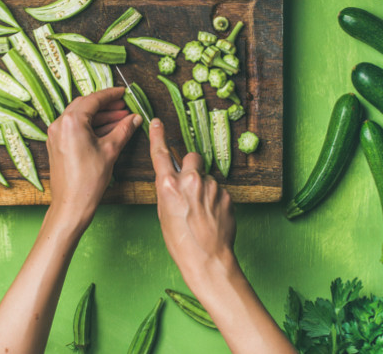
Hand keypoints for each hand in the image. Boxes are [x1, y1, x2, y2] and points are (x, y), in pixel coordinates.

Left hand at [46, 87, 141, 230]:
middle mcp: (59, 124)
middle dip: (106, 106)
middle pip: (85, 105)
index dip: (111, 95)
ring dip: (100, 117)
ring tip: (121, 119)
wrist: (71, 204)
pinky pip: (74, 128)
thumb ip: (123, 130)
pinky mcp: (56, 144)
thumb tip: (134, 118)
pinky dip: (91, 127)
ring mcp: (56, 135)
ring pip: (80, 117)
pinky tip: (108, 130)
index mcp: (71, 121)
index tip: (123, 93)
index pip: (94, 99)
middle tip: (124, 107)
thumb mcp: (110, 150)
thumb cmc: (88, 180)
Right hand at [149, 117, 236, 289]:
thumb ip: (168, 191)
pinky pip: (218, 190)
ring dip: (204, 187)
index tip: (157, 122)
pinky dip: (215, 199)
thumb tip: (173, 181)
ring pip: (206, 177)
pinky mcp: (226, 195)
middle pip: (191, 158)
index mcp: (168, 186)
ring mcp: (210, 186)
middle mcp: (190, 181)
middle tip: (190, 187)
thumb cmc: (181, 242)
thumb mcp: (163, 214)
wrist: (208, 259)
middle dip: (191, 167)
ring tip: (201, 211)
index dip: (158, 136)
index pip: (160, 154)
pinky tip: (212, 216)